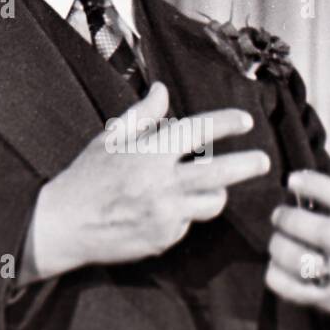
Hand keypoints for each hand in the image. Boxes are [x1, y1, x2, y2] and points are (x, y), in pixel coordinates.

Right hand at [21, 82, 270, 281]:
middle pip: (220, 173)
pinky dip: (185, 215)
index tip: (245, 121)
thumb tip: (163, 90)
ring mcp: (165, 215)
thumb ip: (142, 115)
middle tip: (264, 160)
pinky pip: (188, 224)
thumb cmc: (87, 178)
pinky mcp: (163, 239)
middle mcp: (162, 184)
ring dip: (215, 192)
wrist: (64, 226)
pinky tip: (165, 210)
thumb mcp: (110, 139)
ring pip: (211, 202)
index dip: (226, 123)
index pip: (198, 132)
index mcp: (149, 154)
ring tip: (209, 186)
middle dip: (248, 165)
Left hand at [265, 131, 329, 329]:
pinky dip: (276, 277)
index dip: (317, 186)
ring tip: (276, 239)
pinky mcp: (322, 299)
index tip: (292, 177)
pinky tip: (274, 265)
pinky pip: (292, 290)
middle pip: (324, 234)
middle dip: (293, 220)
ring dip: (281, 248)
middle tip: (278, 213)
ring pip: (304, 263)